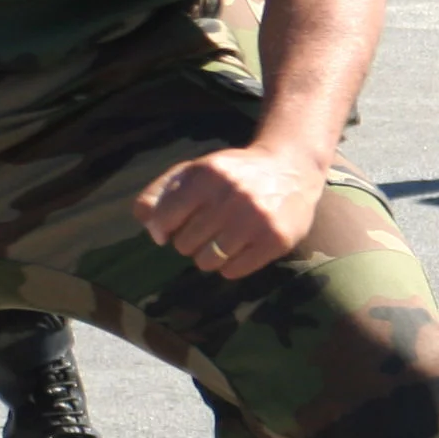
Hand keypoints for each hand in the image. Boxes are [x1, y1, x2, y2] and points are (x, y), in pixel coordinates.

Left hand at [134, 140, 325, 283]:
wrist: (292, 166)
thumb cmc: (235, 172)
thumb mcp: (197, 170)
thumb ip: (162, 191)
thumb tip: (145, 221)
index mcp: (207, 175)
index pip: (164, 220)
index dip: (165, 228)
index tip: (176, 225)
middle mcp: (232, 196)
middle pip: (184, 245)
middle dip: (191, 240)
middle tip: (209, 228)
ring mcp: (256, 219)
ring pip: (207, 262)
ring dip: (210, 256)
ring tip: (224, 240)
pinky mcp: (275, 240)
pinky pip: (233, 271)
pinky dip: (232, 265)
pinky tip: (242, 246)